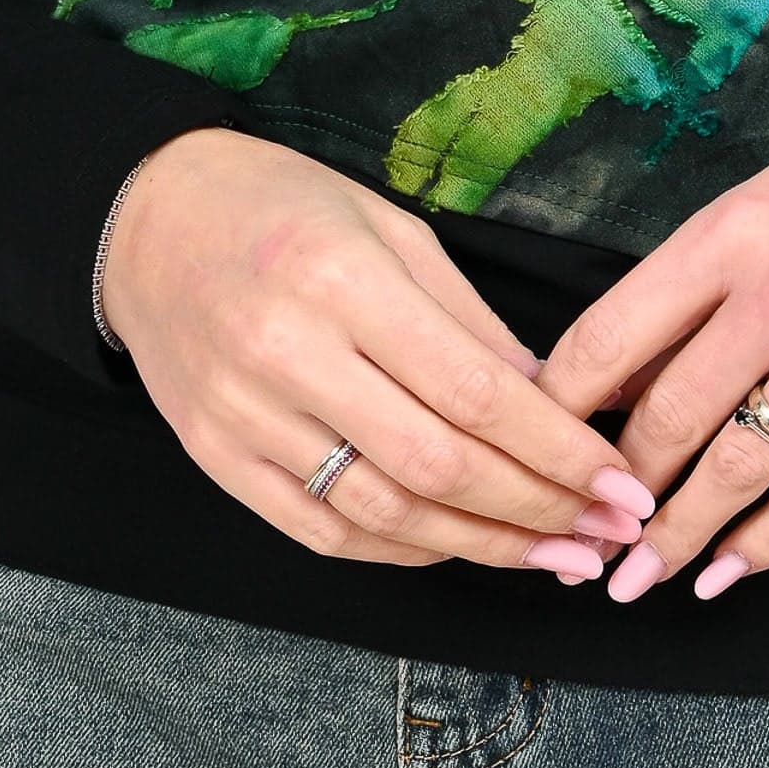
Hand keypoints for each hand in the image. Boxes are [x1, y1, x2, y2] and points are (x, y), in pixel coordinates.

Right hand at [99, 132, 657, 584]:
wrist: (145, 222)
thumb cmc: (282, 208)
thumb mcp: (391, 228)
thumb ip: (470, 322)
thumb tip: (553, 403)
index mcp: (344, 280)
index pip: (477, 393)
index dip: (560, 453)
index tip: (622, 487)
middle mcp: (289, 355)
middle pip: (437, 465)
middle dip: (537, 512)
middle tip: (605, 537)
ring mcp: (245, 417)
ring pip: (383, 512)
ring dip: (480, 547)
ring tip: (552, 559)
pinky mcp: (216, 458)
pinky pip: (321, 530)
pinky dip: (399, 551)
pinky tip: (457, 549)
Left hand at [531, 84, 768, 607]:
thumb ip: (704, 273)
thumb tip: (627, 367)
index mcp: (733, 229)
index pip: (609, 337)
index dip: (556, 410)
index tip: (527, 451)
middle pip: (663, 418)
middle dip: (609, 492)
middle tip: (574, 538)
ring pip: (732, 471)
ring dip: (673, 539)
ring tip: (634, 581)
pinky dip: (765, 544)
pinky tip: (726, 571)